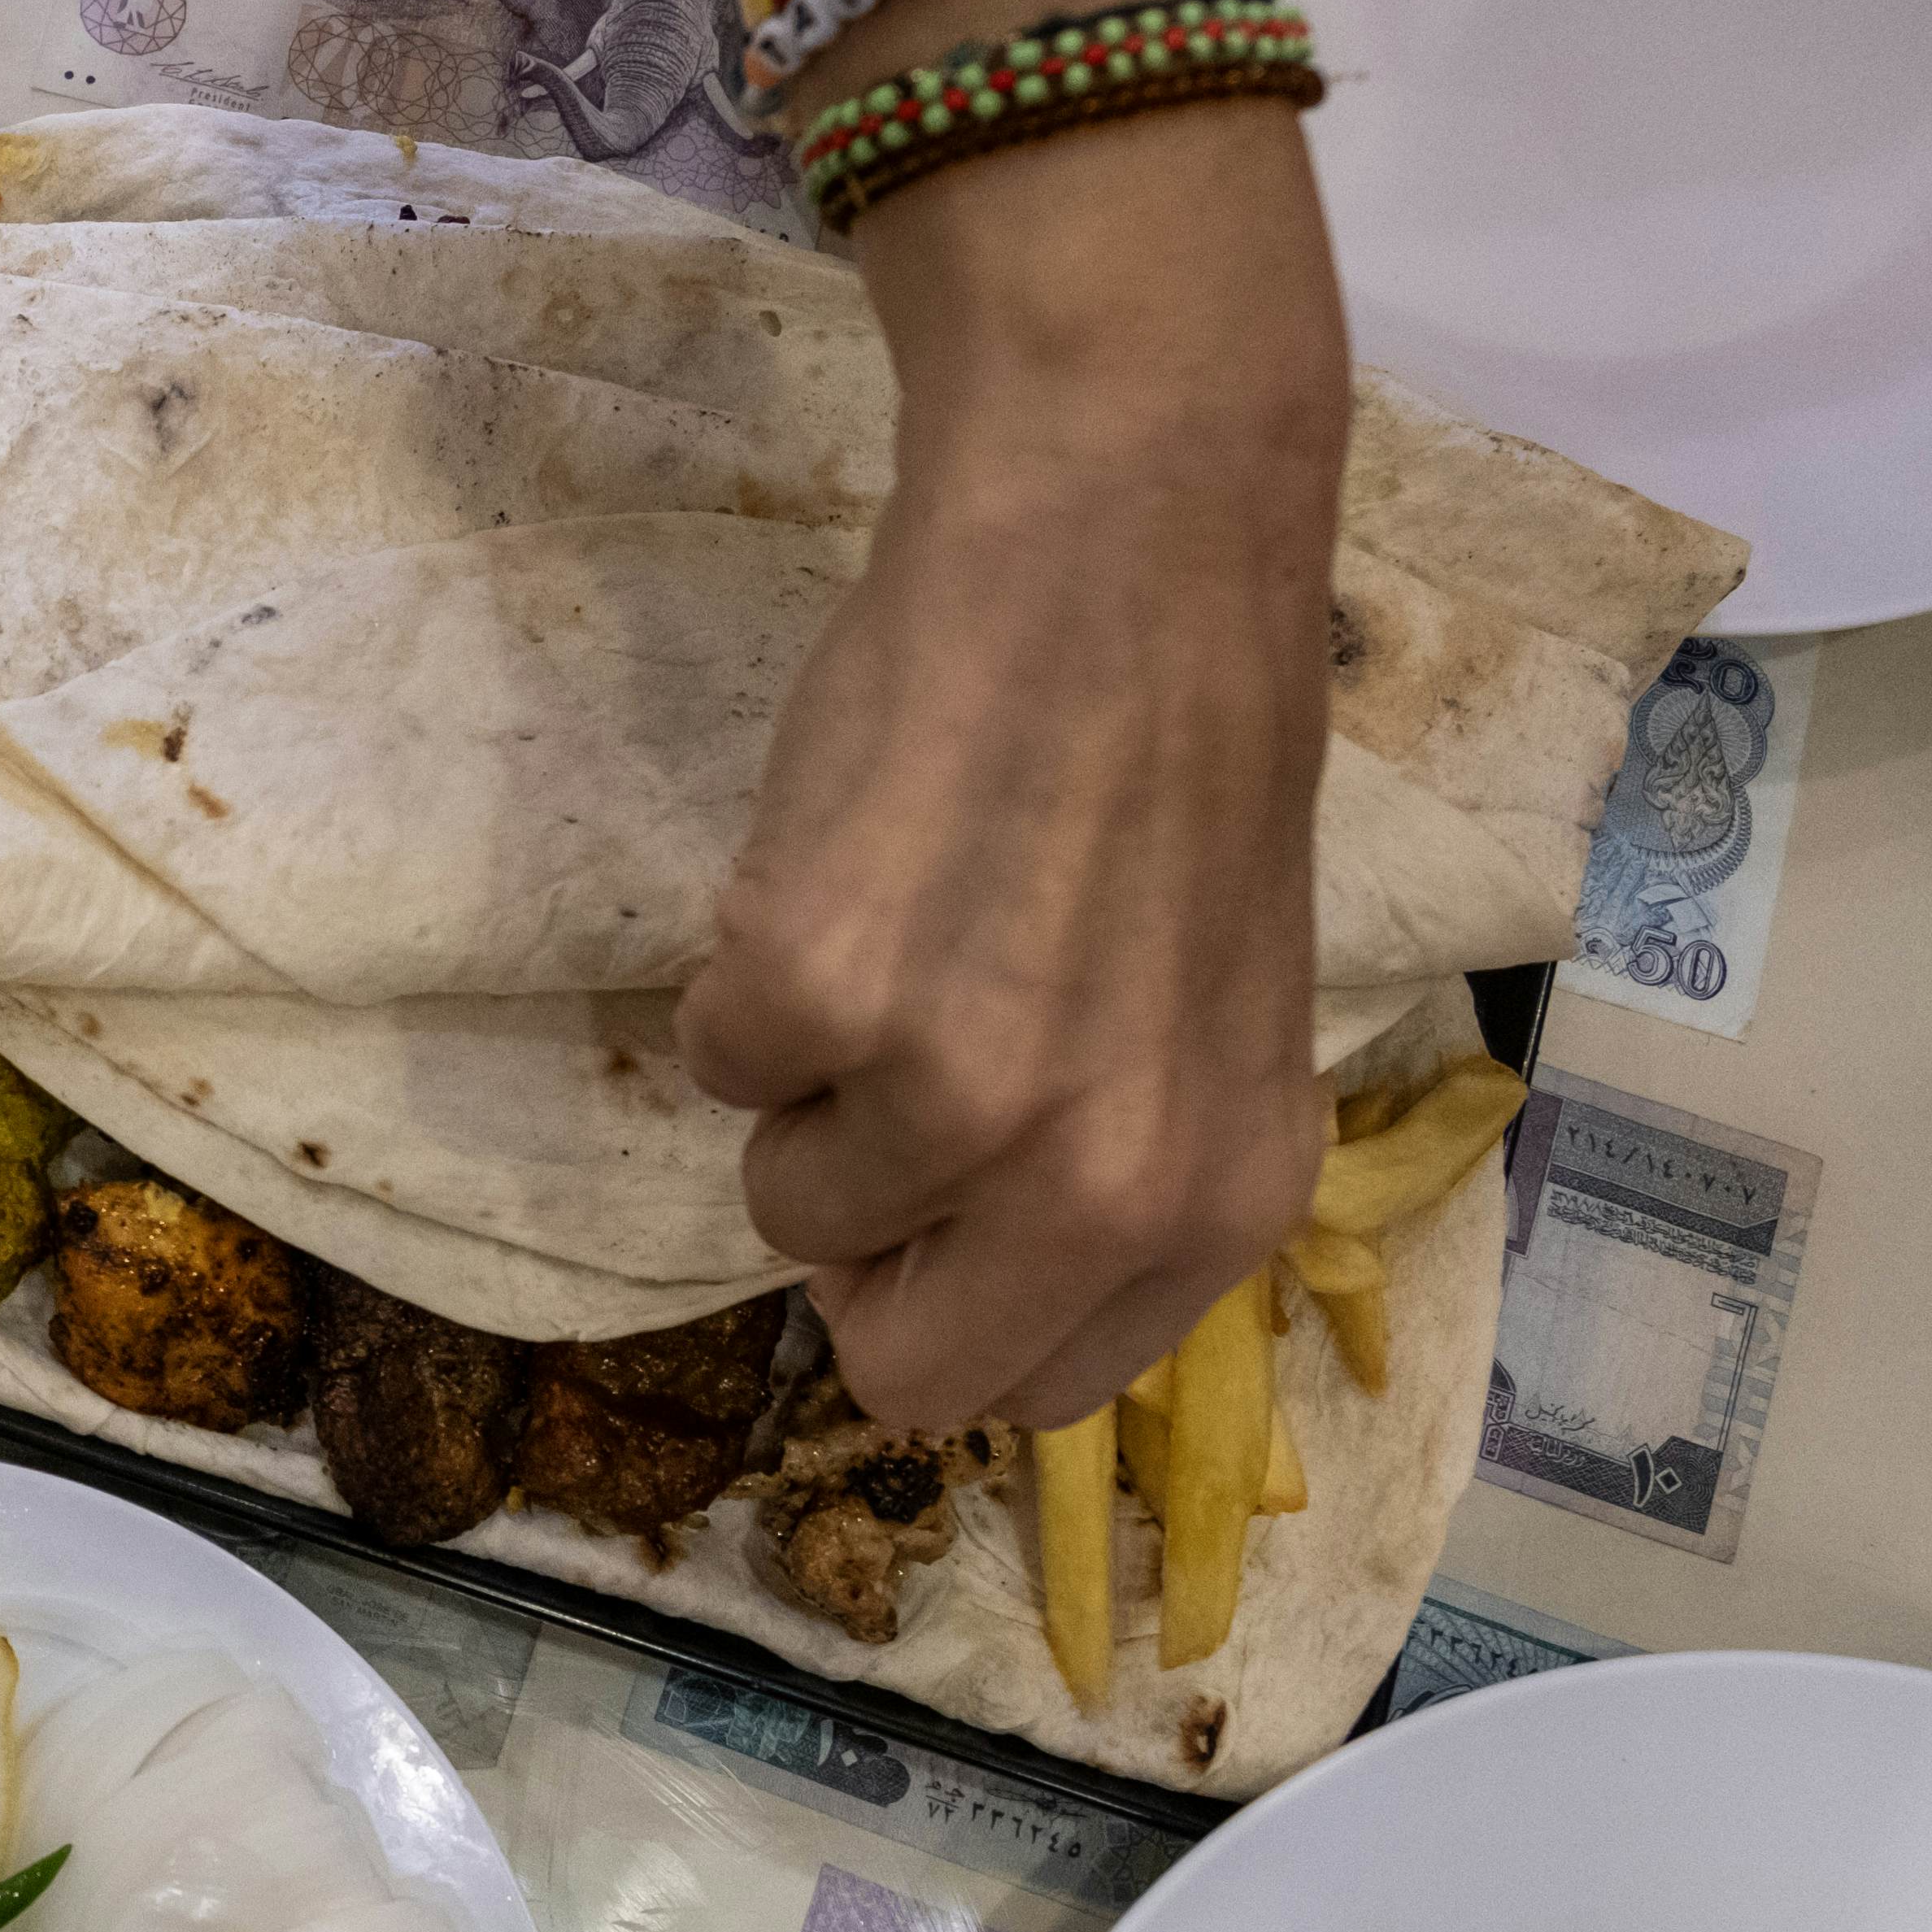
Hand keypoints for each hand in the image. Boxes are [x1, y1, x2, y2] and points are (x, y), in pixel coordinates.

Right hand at [675, 106, 1350, 1431]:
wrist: (1125, 542)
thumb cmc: (1170, 758)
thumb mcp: (1210, 1018)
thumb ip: (1121, 1173)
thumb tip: (962, 1270)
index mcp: (1217, 1201)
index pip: (1029, 1390)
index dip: (961, 1291)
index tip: (947, 1194)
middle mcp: (1101, 1184)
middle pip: (902, 1368)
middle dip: (869, 1248)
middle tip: (888, 1091)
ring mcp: (955, 1100)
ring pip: (787, 1204)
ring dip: (808, 1084)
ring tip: (890, 930)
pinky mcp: (815, 998)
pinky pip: (713, 1062)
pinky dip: (746, 971)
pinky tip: (844, 862)